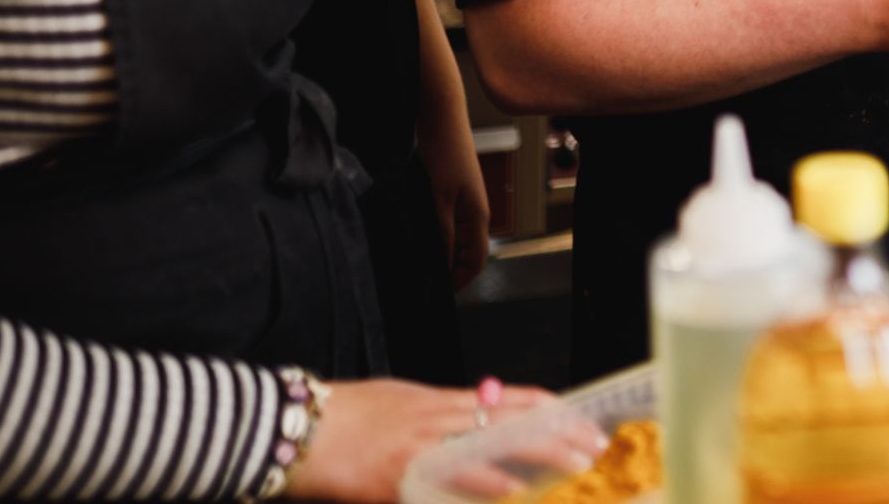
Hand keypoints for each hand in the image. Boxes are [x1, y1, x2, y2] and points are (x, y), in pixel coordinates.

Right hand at [285, 379, 555, 500]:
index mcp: (439, 401)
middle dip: (559, 430)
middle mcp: (438, 418)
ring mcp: (422, 445)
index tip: (580, 417)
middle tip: (594, 442)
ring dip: (539, 453)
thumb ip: (437, 415)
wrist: (294, 428)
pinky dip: (484, 483)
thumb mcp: (400, 404)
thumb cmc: (346, 417)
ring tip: (575, 462)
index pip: (508, 399)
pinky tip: (512, 489)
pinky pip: (451, 477)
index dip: (548, 408)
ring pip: (495, 442)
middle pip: (512, 418)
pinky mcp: (399, 473)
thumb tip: (473, 420)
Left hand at [418, 93, 491, 289]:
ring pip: (455, 239)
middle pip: (466, 253)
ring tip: (415, 262)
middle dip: (448, 270)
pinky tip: (415, 236)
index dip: (459, 280)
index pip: (476, 260)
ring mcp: (462, 201)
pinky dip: (434, 236)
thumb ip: (442, 232)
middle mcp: (474, 211)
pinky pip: (446, 224)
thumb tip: (440, 265)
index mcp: (478, 215)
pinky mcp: (449, 192)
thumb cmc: (444, 153)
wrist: (441, 115)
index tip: (436, 295)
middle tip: (421, 282)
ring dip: (439, 253)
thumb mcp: (439, 197)